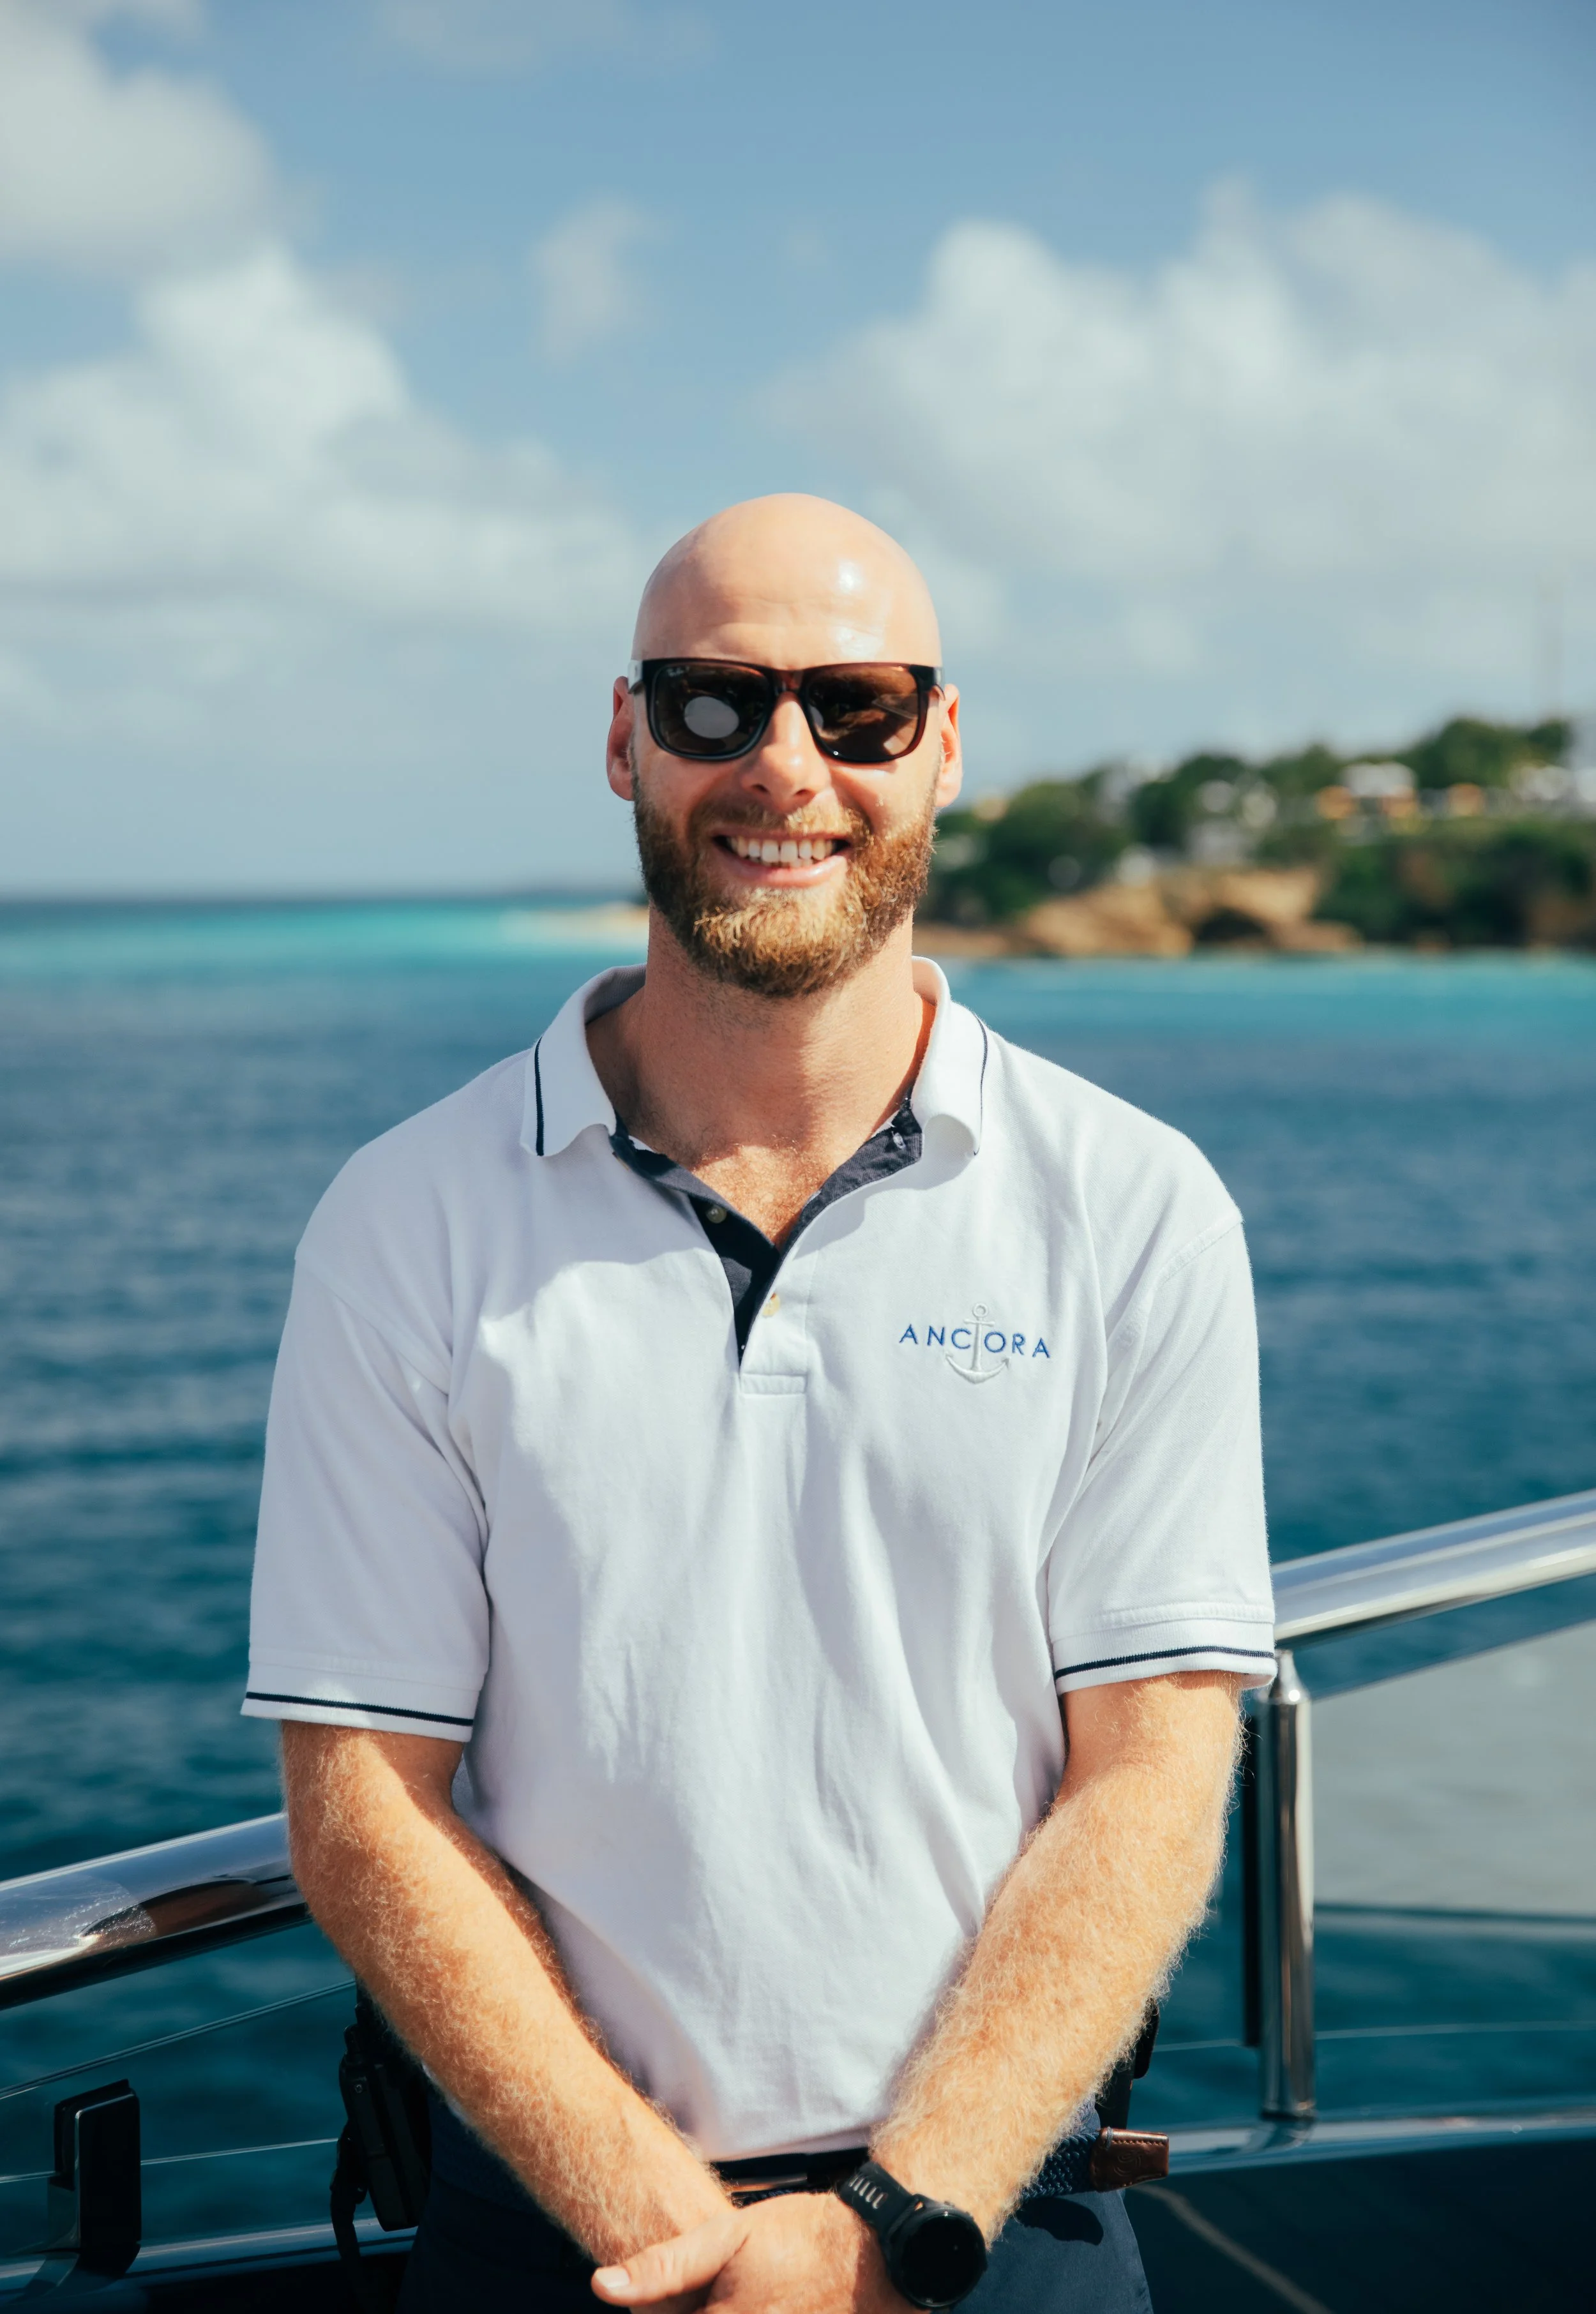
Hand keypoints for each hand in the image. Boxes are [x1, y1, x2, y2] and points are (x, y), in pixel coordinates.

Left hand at [593, 2190, 895, 2313]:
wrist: (877, 2255)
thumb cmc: (799, 2239)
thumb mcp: (729, 2237)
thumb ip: (664, 2269)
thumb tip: (601, 2287)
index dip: (655, 2313)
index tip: (670, 2298)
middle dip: (690, 2311)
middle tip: (720, 2289)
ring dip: (715, 2310)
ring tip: (744, 2291)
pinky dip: (744, 2313)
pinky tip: (760, 2300)